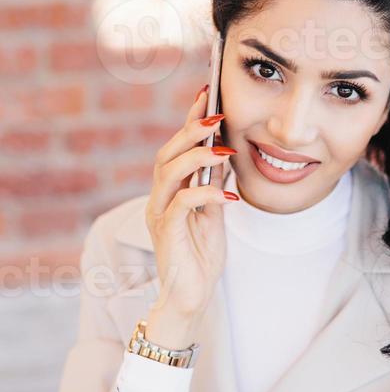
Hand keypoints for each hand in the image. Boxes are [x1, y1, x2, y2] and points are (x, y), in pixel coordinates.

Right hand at [145, 85, 238, 318]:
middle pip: (167, 154)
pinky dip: (206, 194)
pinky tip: (229, 196)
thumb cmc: (201, 258)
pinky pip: (182, 204)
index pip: (176, 148)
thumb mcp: (214, 216)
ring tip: (223, 149)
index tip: (206, 94)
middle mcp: (159, 199)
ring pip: (168, 173)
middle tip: (216, 114)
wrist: (192, 297)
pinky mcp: (167, 233)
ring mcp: (159, 215)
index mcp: (170, 192)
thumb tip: (223, 155)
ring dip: (196, 156)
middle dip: (190, 130)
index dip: (189, 120)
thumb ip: (213, 187)